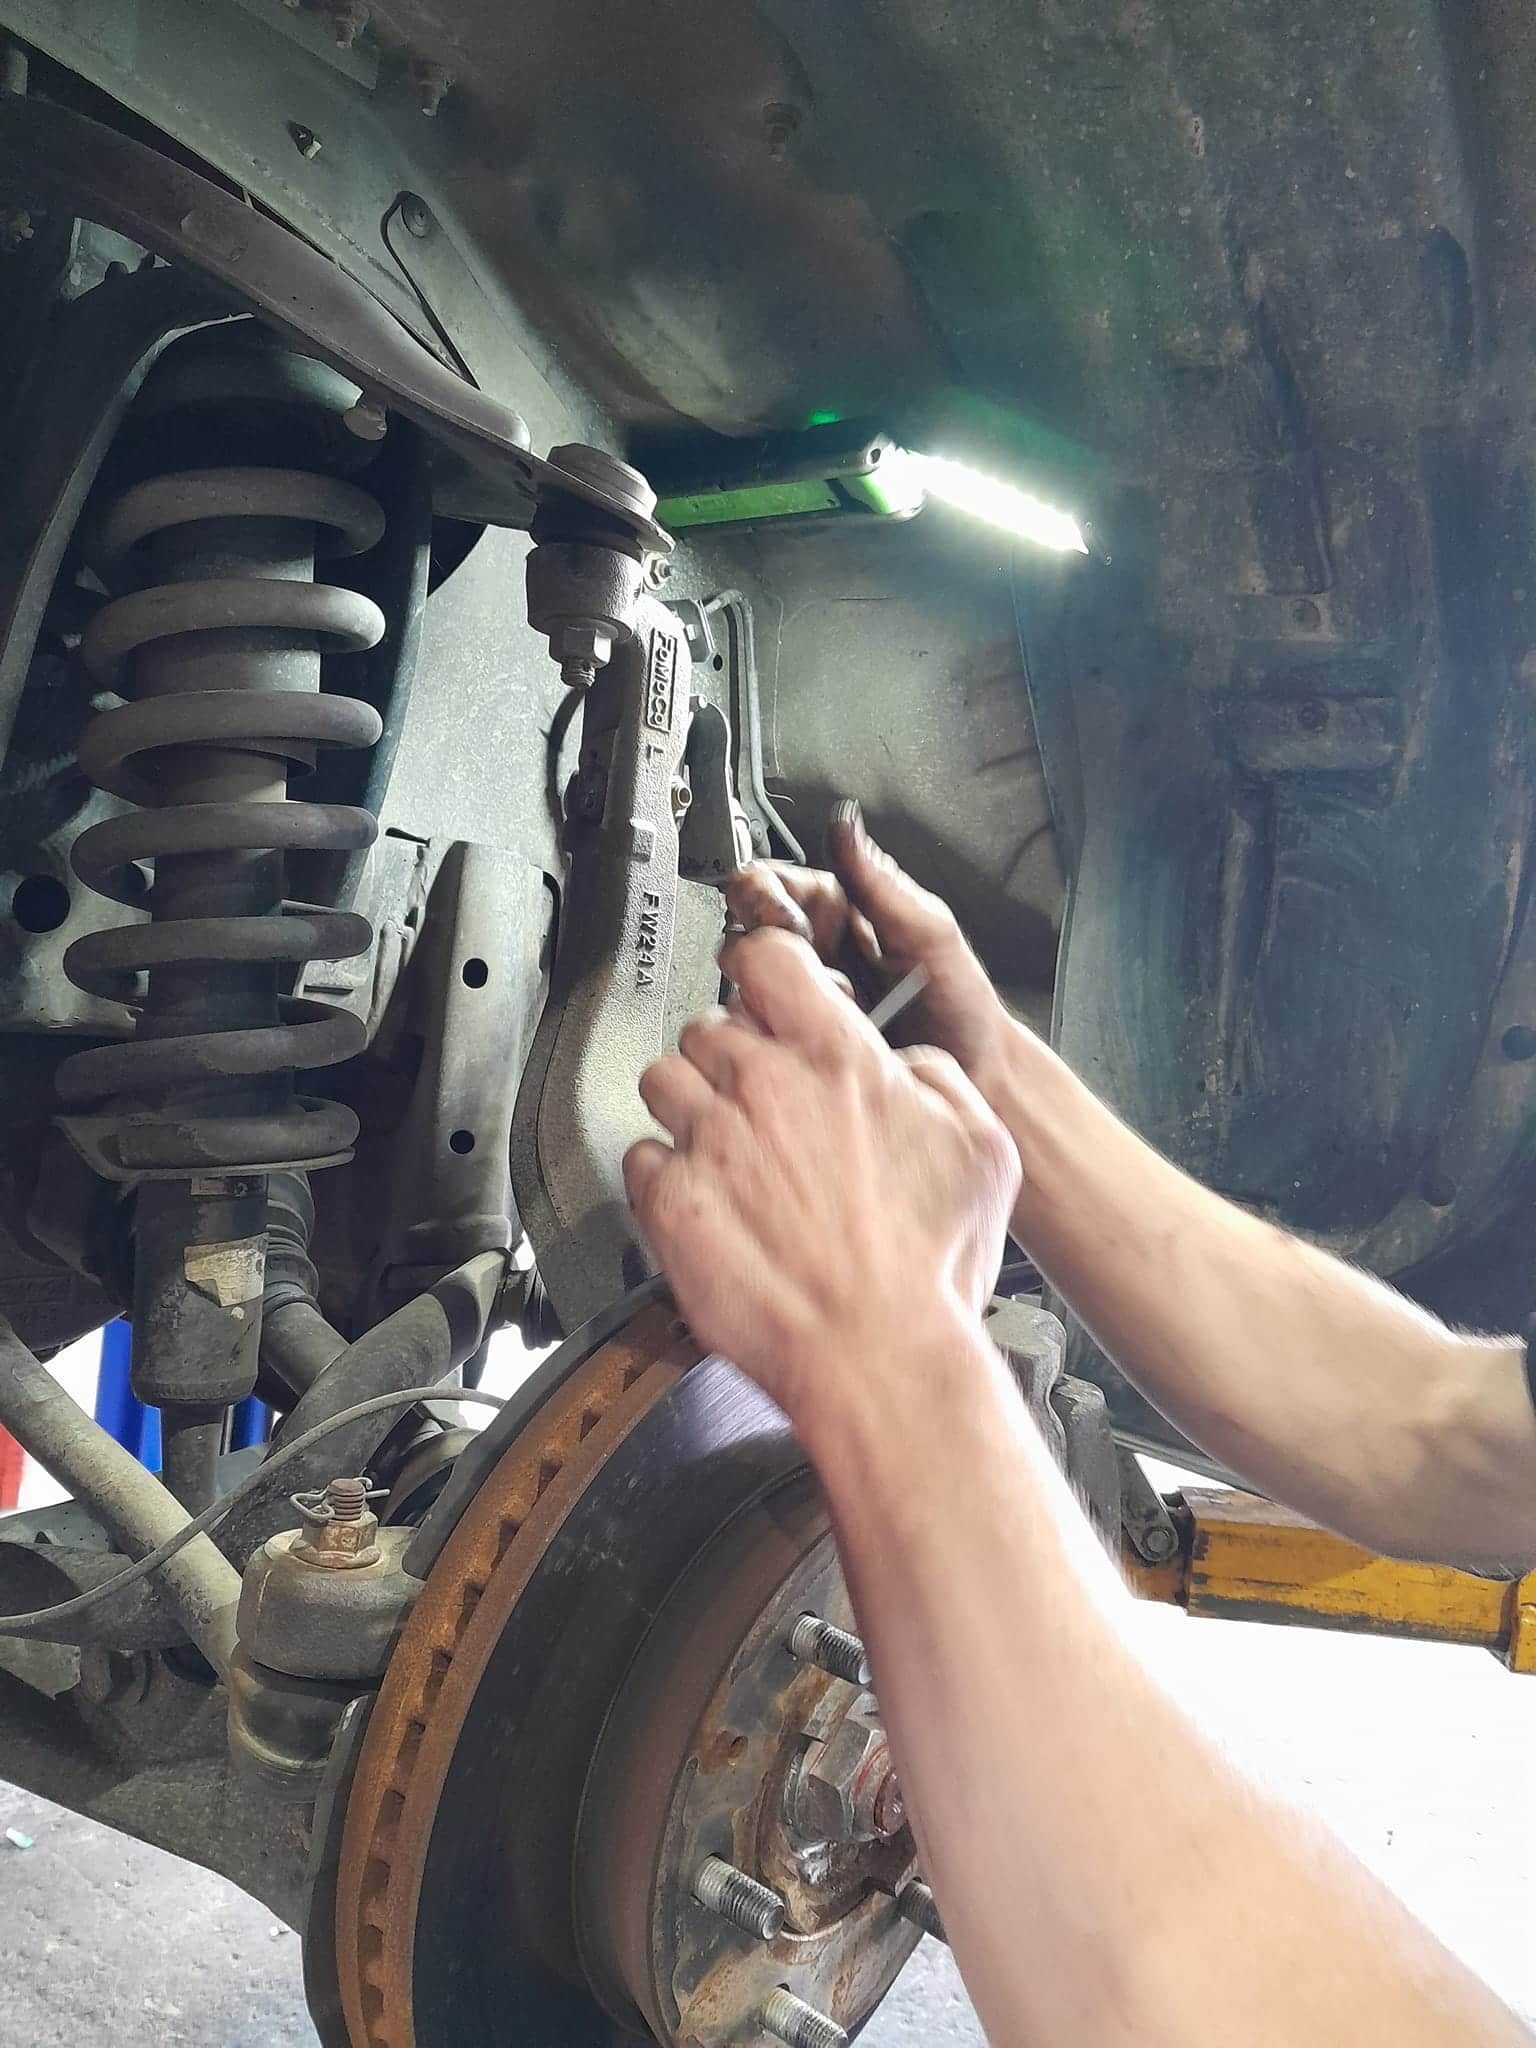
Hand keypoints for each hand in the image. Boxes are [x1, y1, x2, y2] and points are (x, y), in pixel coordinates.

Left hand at [624, 928, 1019, 1431]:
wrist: (879, 1356)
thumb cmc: (930, 1268)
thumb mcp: (982, 1150)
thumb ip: (940, 1080)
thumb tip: (909, 1063)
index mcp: (838, 1058)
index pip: (766, 959)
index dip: (763, 972)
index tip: (764, 992)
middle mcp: (764, 1085)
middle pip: (708, 1024)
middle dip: (729, 1055)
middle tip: (755, 1098)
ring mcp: (709, 1141)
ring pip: (663, 1080)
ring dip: (687, 1104)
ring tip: (720, 1146)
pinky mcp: (670, 1202)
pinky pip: (639, 1157)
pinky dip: (661, 1174)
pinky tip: (699, 1199)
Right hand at [723, 800, 1009, 1094]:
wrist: (977, 1074)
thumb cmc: (962, 1003)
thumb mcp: (929, 931)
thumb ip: (881, 881)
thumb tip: (845, 823)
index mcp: (836, 908)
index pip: (769, 882)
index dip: (761, 897)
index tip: (783, 922)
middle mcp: (810, 950)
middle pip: (743, 931)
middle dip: (758, 951)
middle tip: (796, 972)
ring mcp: (799, 998)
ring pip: (743, 985)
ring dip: (769, 996)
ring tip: (825, 1011)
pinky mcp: (795, 1041)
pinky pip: (760, 1032)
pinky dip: (774, 1034)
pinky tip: (809, 1040)